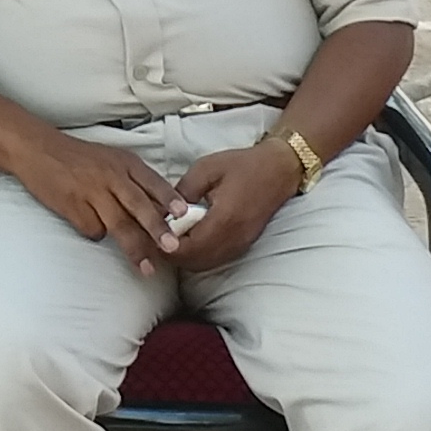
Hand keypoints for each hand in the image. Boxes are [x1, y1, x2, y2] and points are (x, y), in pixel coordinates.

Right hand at [9, 132, 180, 268]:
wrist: (36, 149)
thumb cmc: (78, 158)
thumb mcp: (112, 160)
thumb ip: (134, 181)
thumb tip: (161, 210)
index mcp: (124, 162)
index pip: (152, 182)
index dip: (169, 199)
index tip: (184, 215)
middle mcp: (110, 176)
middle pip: (138, 205)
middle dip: (157, 229)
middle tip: (172, 247)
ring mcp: (91, 192)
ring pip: (119, 224)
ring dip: (135, 248)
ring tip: (147, 268)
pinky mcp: (72, 206)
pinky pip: (92, 229)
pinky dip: (96, 233)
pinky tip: (89, 225)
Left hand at [150, 143, 305, 272]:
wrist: (279, 170)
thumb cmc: (243, 166)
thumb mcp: (205, 169)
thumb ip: (182, 191)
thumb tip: (163, 211)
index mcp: (224, 219)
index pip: (188, 248)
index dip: (166, 246)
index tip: (151, 234)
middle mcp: (233, 238)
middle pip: (195, 261)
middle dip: (172, 254)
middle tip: (156, 238)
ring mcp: (240, 245)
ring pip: (205, 264)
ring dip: (185, 257)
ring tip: (169, 239)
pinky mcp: (243, 245)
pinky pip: (216, 259)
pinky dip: (199, 255)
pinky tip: (189, 240)